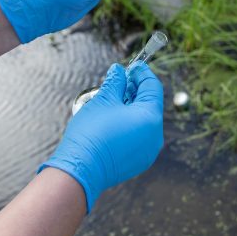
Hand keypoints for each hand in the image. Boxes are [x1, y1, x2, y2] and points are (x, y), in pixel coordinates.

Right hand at [38, 62, 163, 212]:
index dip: (143, 73)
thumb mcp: (103, 100)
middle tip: (121, 81)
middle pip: (150, 104)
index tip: (133, 66)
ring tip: (114, 99)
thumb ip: (115, 82)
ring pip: (145, 121)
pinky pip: (140, 136)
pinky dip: (131, 124)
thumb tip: (119, 71)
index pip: (153, 87)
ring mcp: (149, 150)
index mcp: (151, 117)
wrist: (81, 169)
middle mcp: (156, 135)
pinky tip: (114, 118)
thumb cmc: (92, 133)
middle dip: (136, 90)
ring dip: (132, 107)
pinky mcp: (139, 161)